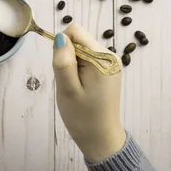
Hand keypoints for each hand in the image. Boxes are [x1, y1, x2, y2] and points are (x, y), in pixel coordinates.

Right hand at [53, 23, 125, 162]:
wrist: (100, 138)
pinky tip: (81, 88)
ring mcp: (110, 62)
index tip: (63, 69)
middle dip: (67, 57)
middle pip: (78, 40)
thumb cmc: (82, 117)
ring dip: (72, 65)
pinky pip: (86, 59)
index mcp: (102, 58)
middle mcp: (110, 55)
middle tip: (70, 83)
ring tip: (76, 87)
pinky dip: (79, 70)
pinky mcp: (107, 69)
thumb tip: (60, 36)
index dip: (62, 47)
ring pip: (80, 50)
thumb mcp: (67, 90)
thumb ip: (63, 62)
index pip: (75, 31)